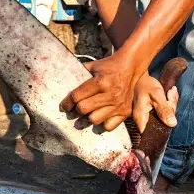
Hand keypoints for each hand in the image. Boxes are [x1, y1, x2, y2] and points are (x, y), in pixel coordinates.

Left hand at [60, 54, 177, 132]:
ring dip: (88, 117)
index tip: (64, 106)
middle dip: (75, 110)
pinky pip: (108, 126)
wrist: (130, 67)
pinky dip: (101, 124)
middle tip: (74, 109)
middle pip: (83, 109)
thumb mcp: (93, 66)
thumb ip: (79, 74)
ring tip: (87, 112)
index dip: (66, 103)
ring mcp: (119, 104)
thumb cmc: (108, 67)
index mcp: (100, 82)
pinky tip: (99, 116)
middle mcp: (110, 94)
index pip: (76, 97)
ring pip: (94, 119)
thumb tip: (62, 82)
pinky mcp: (125, 112)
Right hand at [131, 74, 178, 132]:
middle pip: (162, 124)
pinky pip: (165, 112)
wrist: (141, 78)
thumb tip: (172, 124)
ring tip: (169, 93)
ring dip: (171, 105)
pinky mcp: (153, 112)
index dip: (163, 128)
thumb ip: (164, 110)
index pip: (152, 134)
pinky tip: (168, 94)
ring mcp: (148, 117)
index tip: (169, 114)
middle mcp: (143, 120)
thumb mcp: (157, 96)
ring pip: (165, 117)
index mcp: (141, 119)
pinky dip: (169, 103)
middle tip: (169, 97)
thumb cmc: (145, 85)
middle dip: (170, 110)